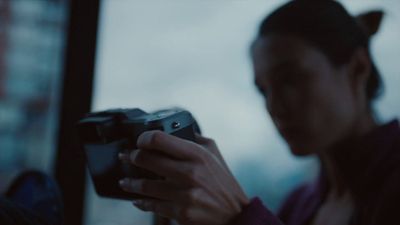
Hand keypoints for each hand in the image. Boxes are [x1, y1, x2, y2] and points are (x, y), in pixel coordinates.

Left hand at [118, 130, 248, 224]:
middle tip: (127, 157)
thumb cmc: (224, 182)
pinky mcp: (180, 212)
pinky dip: (141, 202)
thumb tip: (175, 130)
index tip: (140, 141)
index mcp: (197, 154)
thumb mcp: (214, 153)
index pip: (159, 139)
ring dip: (130, 183)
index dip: (143, 138)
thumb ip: (194, 139)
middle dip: (131, 157)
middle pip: (146, 159)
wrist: (234, 214)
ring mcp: (184, 194)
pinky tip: (137, 200)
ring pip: (144, 185)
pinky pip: (152, 205)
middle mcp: (189, 173)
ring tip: (125, 181)